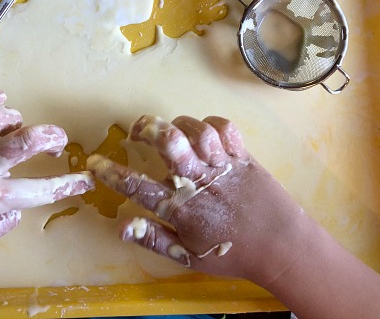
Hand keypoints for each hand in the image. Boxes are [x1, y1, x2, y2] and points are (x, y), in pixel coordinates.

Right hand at [87, 115, 308, 286]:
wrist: (283, 247)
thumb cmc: (233, 254)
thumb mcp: (188, 255)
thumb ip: (153, 239)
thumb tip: (120, 226)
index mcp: (183, 208)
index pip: (138, 187)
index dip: (112, 173)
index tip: (95, 162)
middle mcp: (200, 182)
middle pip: (170, 143)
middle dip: (149, 129)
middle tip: (138, 131)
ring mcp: (223, 166)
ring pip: (197, 130)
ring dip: (180, 125)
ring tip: (172, 130)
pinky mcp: (243, 156)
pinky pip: (225, 128)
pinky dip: (212, 124)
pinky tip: (204, 133)